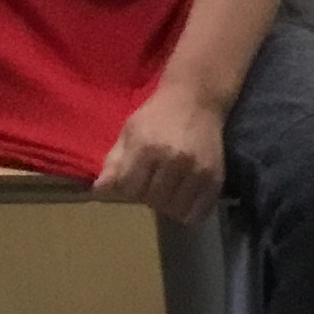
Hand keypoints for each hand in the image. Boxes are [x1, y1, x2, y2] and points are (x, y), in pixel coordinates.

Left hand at [94, 84, 228, 221]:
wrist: (196, 100)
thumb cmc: (158, 115)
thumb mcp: (130, 131)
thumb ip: (114, 162)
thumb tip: (99, 191)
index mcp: (146, 147)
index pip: (128, 188)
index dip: (125, 190)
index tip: (130, 183)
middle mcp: (172, 160)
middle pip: (152, 200)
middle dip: (146, 196)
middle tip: (150, 185)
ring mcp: (196, 171)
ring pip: (174, 210)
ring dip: (167, 205)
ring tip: (167, 191)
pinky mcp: (214, 179)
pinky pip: (197, 213)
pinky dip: (187, 212)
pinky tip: (182, 198)